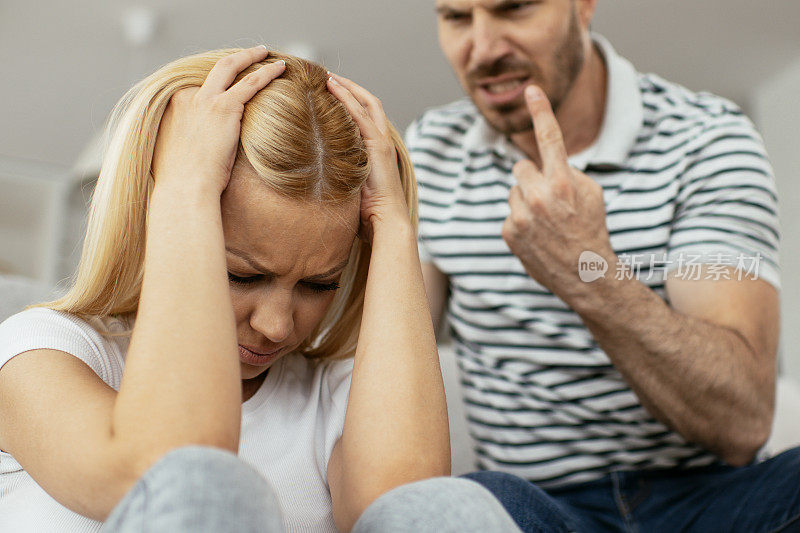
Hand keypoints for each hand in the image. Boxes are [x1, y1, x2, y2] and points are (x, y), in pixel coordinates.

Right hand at [151, 46, 285, 196]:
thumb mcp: (178, 155)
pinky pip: (250, 83)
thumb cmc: (183, 183)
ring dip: (252, 57)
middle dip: (236, 59)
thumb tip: (195, 148)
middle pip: (215, 69)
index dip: (222, 83)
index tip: (236, 83)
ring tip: (268, 54)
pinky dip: (267, 73)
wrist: (185, 188)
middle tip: (253, 54)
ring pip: (232, 67)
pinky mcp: (223, 107)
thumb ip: (186, 142)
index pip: (203, 86)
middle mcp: (187, 97)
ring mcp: (205, 100)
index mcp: (175, 106)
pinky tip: (280, 68)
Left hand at [326, 73, 408, 241]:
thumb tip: (317, 171)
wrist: (385, 220)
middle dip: (349, 87)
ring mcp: (382, 141)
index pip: (365, 116)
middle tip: (327, 76)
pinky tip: (331, 86)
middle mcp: (383, 141)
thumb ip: (340, 172)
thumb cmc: (367, 211)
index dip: (349, 101)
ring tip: (326, 75)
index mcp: (377, 149)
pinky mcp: (378, 145)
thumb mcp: (350, 184)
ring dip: (346, 86)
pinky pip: (360, 114)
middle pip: (369, 102)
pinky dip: (346, 97)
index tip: (330, 91)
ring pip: (365, 103)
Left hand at [501, 85, 614, 299]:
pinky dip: (521, 222)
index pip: (550, 138)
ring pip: (514, 191)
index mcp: (563, 182)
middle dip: (532, 178)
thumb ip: (567, 172)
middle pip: (521, 168)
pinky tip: (537, 236)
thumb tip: (546, 164)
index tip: (532, 89)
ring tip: (546, 222)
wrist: (584, 273)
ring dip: (526, 200)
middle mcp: (539, 195)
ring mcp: (521, 215)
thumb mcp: (592, 194)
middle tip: (549, 197)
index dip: (541, 110)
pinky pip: (510, 214)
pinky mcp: (509, 231)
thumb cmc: (591, 229)